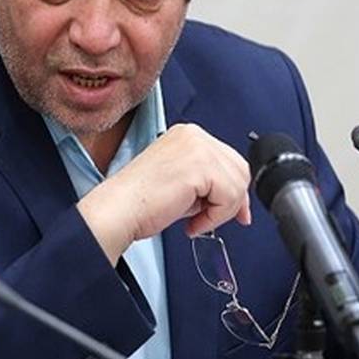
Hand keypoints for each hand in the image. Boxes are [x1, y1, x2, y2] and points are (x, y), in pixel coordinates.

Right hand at [77, 123, 251, 264]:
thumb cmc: (138, 202)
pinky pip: (229, 197)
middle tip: (212, 219)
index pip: (228, 159)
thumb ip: (207, 183)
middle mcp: (194, 135)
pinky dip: (215, 217)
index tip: (230, 210)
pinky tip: (192, 222)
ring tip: (194, 220)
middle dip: (232, 200)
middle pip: (239, 169)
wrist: (119, 210)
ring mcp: (198, 147)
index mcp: (187, 135)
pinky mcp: (201, 166)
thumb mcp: (181, 183)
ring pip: (238, 184)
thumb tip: (235, 198)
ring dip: (220, 211)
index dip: (233, 189)